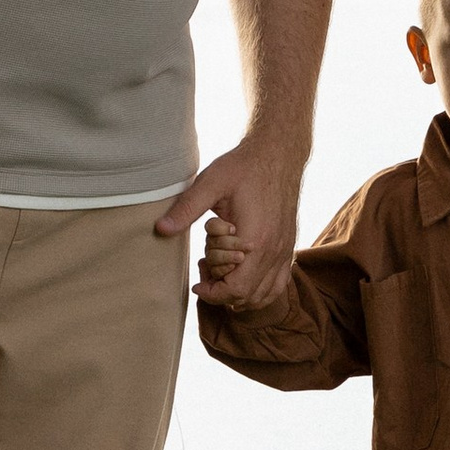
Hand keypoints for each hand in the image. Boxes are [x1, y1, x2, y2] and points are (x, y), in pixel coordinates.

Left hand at [160, 134, 304, 306]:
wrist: (278, 153)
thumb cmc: (243, 167)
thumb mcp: (211, 182)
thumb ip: (186, 209)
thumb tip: (160, 229)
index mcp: (256, 240)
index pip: (236, 289)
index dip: (212, 293)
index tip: (196, 283)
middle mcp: (274, 251)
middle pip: (248, 296)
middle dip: (222, 291)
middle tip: (204, 269)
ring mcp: (285, 250)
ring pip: (264, 294)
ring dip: (240, 293)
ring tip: (221, 271)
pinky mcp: (288, 246)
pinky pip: (279, 283)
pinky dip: (260, 289)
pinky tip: (243, 274)